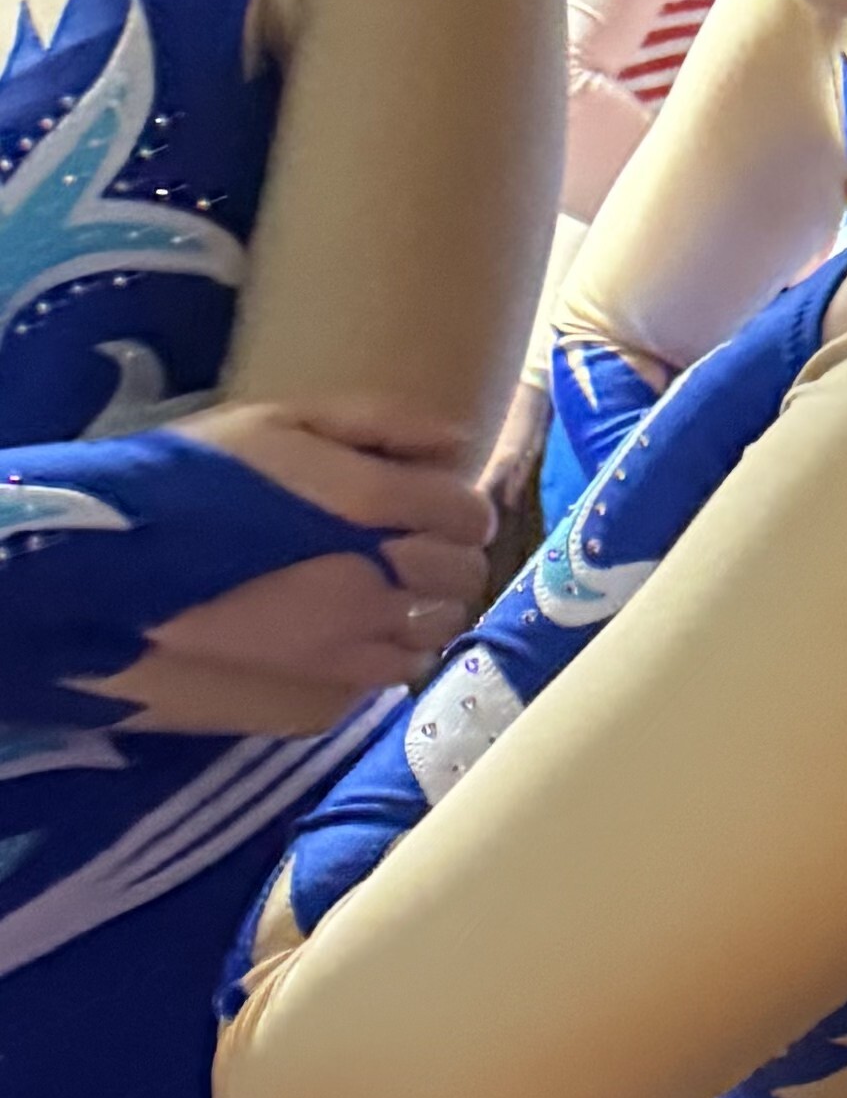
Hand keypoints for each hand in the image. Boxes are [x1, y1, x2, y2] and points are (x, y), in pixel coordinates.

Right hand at [110, 398, 495, 737]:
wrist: (126, 561)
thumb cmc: (198, 477)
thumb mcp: (281, 421)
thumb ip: (379, 423)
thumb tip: (458, 441)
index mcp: (372, 500)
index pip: (470, 512)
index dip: (457, 506)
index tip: (430, 501)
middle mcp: (381, 571)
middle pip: (465, 569)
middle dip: (446, 551)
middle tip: (408, 540)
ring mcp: (359, 631)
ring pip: (443, 621)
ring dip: (429, 601)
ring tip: (389, 584)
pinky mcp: (332, 676)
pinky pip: (403, 668)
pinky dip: (401, 646)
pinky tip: (367, 626)